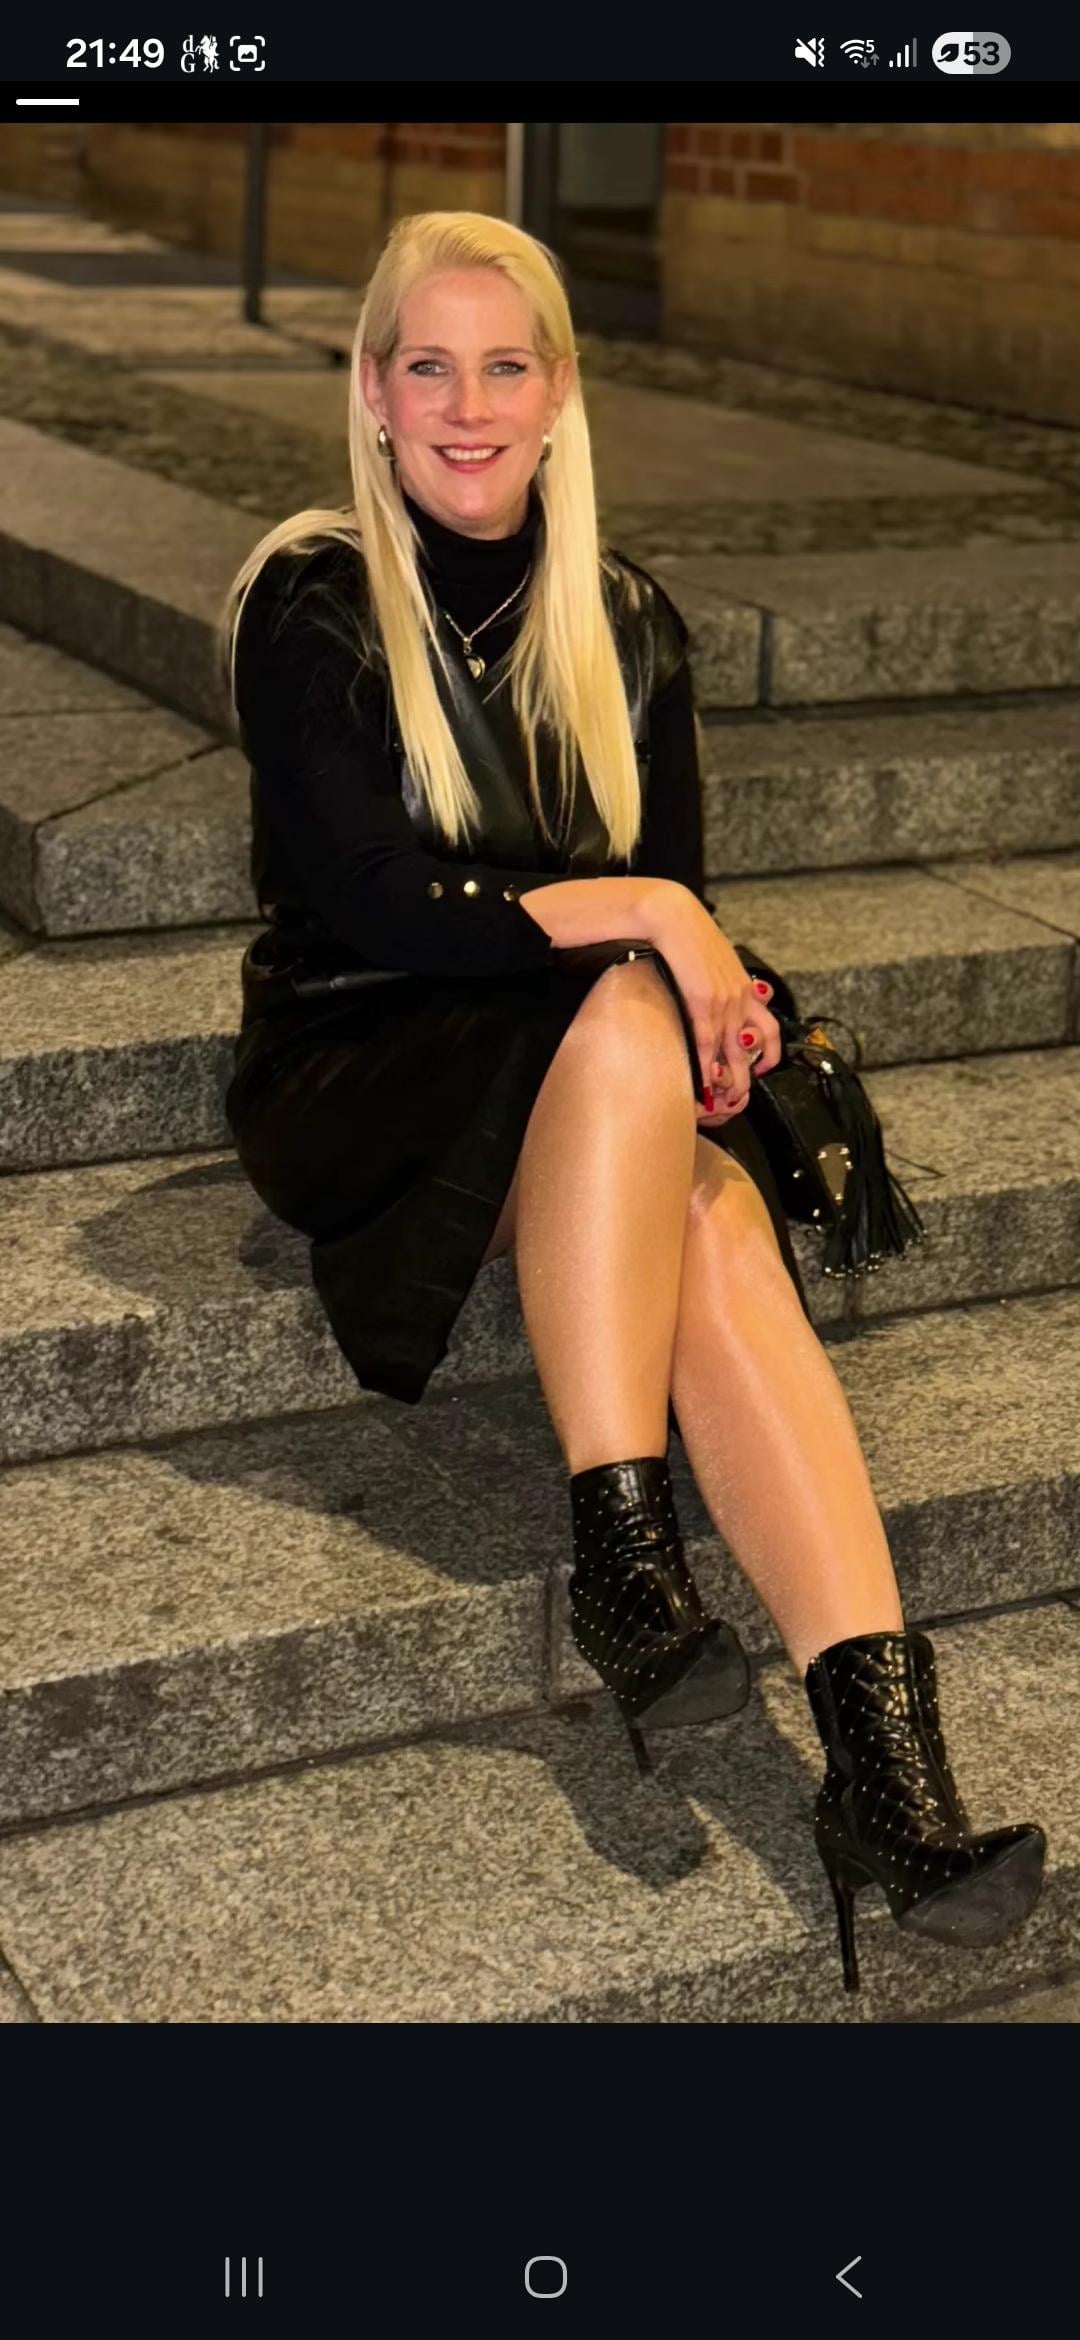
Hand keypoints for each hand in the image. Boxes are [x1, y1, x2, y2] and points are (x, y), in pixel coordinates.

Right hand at [641, 884, 782, 1124]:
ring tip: (719, 1100)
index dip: (771, 1054)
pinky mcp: (703, 1002)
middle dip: (747, 1077)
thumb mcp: (716, 961)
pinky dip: (706, 1066)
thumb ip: (723, 983)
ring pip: (732, 1052)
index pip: (770, 1029)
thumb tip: (717, 999)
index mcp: (746, 987)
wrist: (675, 918)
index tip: (763, 1069)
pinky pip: (708, 1043)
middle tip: (738, 1096)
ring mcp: (724, 1002)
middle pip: (753, 1048)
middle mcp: (741, 998)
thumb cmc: (690, 937)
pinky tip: (701, 1081)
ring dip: (726, 1080)